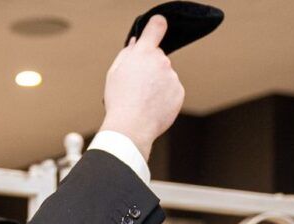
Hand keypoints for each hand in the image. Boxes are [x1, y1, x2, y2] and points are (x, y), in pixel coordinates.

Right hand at [101, 15, 184, 159]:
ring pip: (165, 76)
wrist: (132, 126)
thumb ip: (127, 54)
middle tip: (136, 86)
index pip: (156, 27)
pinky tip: (152, 107)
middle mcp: (161, 61)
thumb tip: (136, 44)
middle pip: (158, 58)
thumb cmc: (119, 101)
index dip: (156, 26)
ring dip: (157, 85)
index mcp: (144, 52)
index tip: (157, 27)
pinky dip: (164, 97)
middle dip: (150, 68)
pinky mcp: (179, 92)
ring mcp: (172, 77)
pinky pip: (171, 91)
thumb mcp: (114, 73)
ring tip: (142, 100)